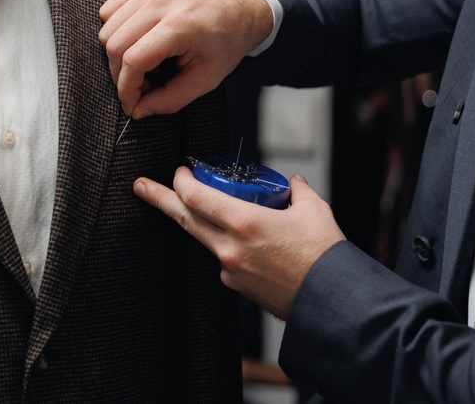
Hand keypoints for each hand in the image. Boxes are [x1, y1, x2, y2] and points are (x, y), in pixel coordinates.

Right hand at [98, 0, 271, 117]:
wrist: (238, 7)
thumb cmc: (226, 41)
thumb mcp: (205, 79)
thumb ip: (170, 100)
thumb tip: (139, 109)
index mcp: (179, 25)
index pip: (133, 61)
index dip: (127, 90)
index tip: (132, 104)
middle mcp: (160, 3)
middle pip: (115, 46)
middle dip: (122, 76)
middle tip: (141, 87)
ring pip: (107, 30)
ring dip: (118, 55)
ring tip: (144, 64)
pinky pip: (109, 11)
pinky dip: (115, 31)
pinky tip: (137, 41)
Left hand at [133, 168, 344, 319]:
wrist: (332, 302)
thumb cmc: (324, 258)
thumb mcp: (313, 210)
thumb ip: (298, 191)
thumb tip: (294, 182)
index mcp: (244, 223)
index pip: (196, 197)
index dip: (181, 181)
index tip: (179, 172)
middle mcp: (230, 248)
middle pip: (185, 219)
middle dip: (160, 199)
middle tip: (142, 187)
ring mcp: (231, 271)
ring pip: (206, 240)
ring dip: (204, 224)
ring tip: (219, 213)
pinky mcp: (238, 287)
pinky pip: (226, 260)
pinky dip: (231, 248)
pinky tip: (255, 247)